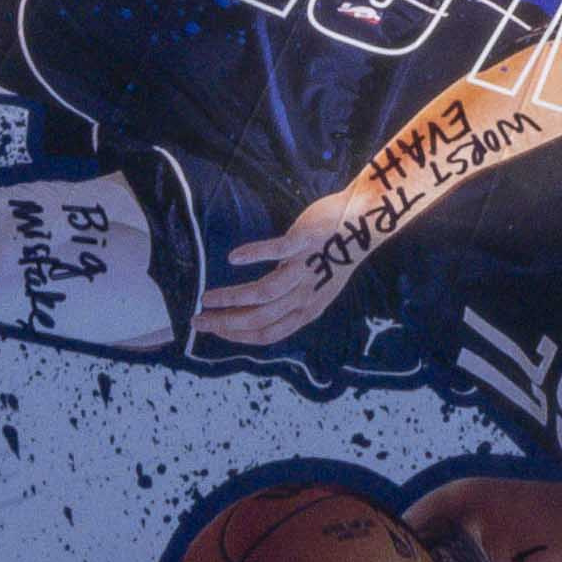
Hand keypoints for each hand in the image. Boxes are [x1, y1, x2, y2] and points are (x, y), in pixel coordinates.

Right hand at [188, 221, 363, 351]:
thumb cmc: (334, 254)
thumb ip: (290, 301)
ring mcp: (305, 268)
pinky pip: (276, 252)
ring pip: (263, 293)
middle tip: (199, 320)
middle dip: (225, 324)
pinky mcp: (304, 241)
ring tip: (207, 297)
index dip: (239, 337)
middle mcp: (306, 295)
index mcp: (308, 310)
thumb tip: (256, 311)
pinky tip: (233, 258)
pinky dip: (253, 255)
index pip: (269, 335)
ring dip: (231, 298)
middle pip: (260, 319)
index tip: (215, 333)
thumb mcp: (316, 288)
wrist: (363, 223)